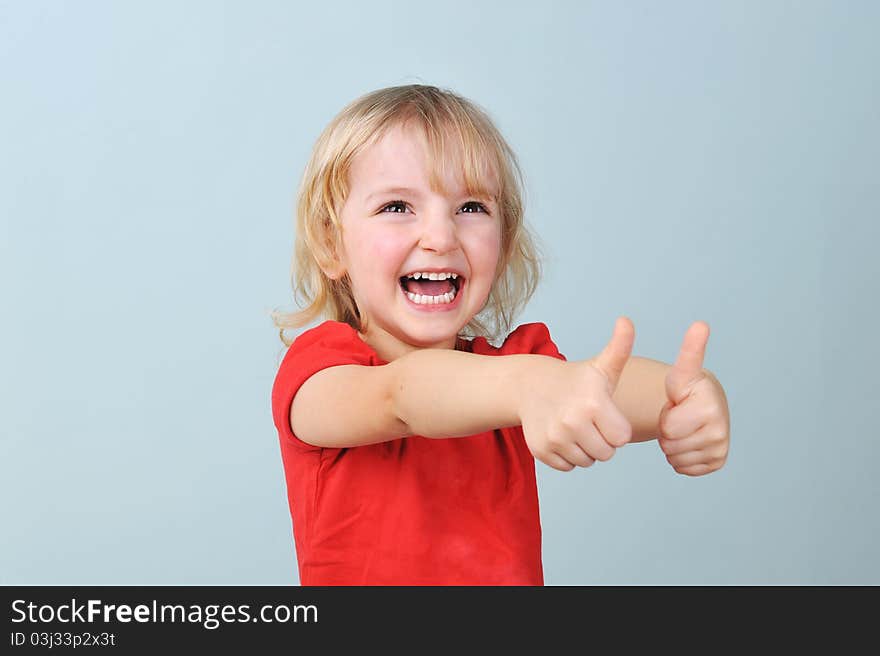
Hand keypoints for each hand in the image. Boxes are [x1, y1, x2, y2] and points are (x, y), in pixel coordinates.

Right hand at [519, 317, 634, 471]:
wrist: (531, 385)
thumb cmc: (576, 380)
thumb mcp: (601, 366)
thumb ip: (620, 348)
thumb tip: (626, 320)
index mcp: (593, 403)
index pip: (621, 439)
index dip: (616, 428)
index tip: (604, 413)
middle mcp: (572, 421)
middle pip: (605, 454)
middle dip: (601, 441)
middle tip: (589, 421)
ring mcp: (554, 437)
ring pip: (586, 462)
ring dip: (584, 449)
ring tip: (575, 427)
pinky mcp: (540, 449)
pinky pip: (567, 466)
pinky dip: (567, 455)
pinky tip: (561, 435)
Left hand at [658, 321, 729, 475]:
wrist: (701, 406)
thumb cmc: (686, 388)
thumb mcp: (682, 372)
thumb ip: (690, 352)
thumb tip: (701, 324)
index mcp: (709, 406)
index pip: (669, 427)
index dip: (667, 417)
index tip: (681, 403)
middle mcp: (720, 428)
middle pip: (669, 444)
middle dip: (666, 432)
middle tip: (676, 417)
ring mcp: (720, 447)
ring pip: (674, 457)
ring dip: (671, 444)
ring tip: (682, 427)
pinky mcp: (718, 461)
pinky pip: (683, 467)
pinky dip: (679, 458)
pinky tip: (687, 440)